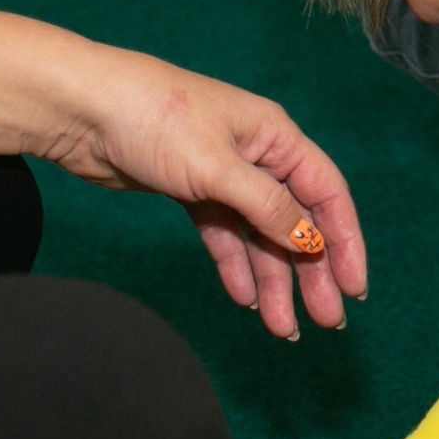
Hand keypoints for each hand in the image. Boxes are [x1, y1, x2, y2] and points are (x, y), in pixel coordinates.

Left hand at [45, 50, 366, 340]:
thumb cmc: (157, 121)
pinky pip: (224, 234)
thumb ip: (267, 208)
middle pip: (296, 221)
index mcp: (276, 137)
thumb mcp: (218, 167)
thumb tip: (311, 243)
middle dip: (311, 272)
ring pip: (259, 235)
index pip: (326, 194)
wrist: (82, 111)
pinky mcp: (191, 191)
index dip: (344, 242)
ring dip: (272, 279)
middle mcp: (258, 156)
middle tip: (325, 321)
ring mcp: (223, 175)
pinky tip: (242, 297)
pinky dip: (234, 264)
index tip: (355, 288)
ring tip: (282, 327)